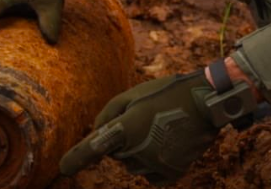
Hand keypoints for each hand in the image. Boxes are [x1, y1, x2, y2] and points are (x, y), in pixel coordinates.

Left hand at [59, 72, 223, 184]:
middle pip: (117, 154)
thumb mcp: (134, 94)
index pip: (93, 147)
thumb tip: (95, 132)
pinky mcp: (171, 173)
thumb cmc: (167, 93)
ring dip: (139, 153)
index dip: (76, 158)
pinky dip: (154, 165)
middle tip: (145, 121)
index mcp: (126, 127)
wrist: (206, 102)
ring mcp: (155, 164)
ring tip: (160, 130)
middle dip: (124, 141)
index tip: (64, 167)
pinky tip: (167, 147)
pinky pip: (151, 176)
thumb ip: (109, 113)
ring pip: (133, 166)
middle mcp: (138, 150)